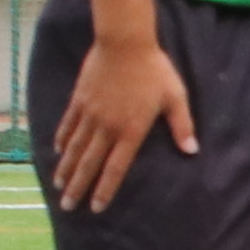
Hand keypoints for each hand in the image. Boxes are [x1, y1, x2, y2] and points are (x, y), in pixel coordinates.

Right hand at [52, 31, 195, 206]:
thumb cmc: (154, 70)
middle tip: (67, 206)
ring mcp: (90, 113)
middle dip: (78, 187)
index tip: (96, 207)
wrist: (124, 43)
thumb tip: (192, 150)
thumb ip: (182, 125)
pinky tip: (58, 150)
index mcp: (131, 131)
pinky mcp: (80, 99)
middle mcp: (107, 127)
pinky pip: (69, 124)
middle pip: (89, 163)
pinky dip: (63, 139)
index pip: (115, 168)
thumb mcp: (175, 97)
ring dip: (66, 168)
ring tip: (58, 184)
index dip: (105, 189)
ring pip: (75, 147)